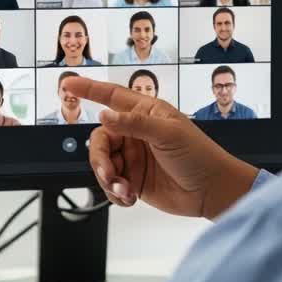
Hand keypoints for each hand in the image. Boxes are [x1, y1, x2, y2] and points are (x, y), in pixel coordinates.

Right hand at [65, 77, 258, 219]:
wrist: (212, 191)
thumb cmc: (200, 155)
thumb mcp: (168, 133)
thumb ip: (133, 123)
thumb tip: (105, 114)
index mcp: (145, 113)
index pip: (110, 96)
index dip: (88, 89)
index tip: (68, 84)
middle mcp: (135, 133)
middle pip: (99, 139)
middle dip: (100, 159)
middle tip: (110, 174)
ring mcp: (133, 157)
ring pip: (101, 164)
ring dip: (108, 179)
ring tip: (124, 190)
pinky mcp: (133, 180)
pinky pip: (110, 184)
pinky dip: (115, 193)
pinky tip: (129, 197)